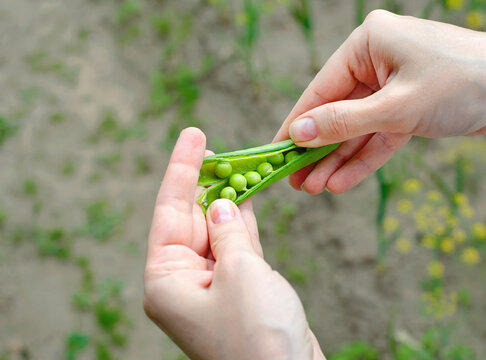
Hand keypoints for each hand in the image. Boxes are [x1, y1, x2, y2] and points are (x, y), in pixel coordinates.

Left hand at [143, 128, 323, 359]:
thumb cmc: (258, 336)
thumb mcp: (241, 272)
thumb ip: (229, 232)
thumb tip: (222, 205)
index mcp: (166, 281)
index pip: (169, 211)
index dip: (182, 169)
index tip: (194, 134)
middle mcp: (183, 281)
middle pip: (192, 217)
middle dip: (206, 182)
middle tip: (219, 146)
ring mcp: (212, 285)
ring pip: (217, 229)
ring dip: (229, 199)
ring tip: (238, 162)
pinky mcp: (239, 289)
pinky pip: (237, 245)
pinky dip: (244, 221)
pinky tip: (248, 195)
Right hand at [274, 10, 485, 193]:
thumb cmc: (463, 83)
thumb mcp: (396, 107)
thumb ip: (344, 122)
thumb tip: (298, 132)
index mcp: (368, 44)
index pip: (321, 89)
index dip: (297, 124)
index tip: (275, 152)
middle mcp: (377, 62)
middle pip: (337, 112)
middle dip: (318, 149)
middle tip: (294, 181)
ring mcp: (392, 85)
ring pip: (356, 129)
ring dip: (337, 159)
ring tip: (313, 189)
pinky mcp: (408, 108)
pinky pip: (379, 136)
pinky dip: (363, 159)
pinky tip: (341, 182)